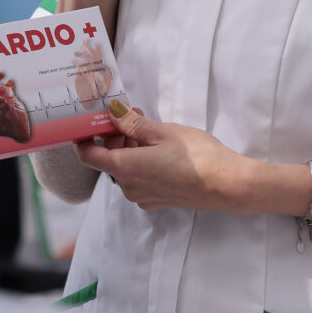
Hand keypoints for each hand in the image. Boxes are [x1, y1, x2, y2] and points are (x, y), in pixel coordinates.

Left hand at [77, 103, 257, 212]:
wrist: (226, 184)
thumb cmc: (196, 155)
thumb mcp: (163, 132)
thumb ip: (132, 123)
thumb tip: (111, 112)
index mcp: (126, 168)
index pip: (88, 156)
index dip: (84, 138)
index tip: (90, 121)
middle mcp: (128, 187)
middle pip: (109, 159)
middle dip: (116, 136)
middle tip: (133, 114)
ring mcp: (142, 196)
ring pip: (124, 168)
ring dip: (130, 148)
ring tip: (150, 128)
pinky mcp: (156, 200)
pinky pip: (138, 179)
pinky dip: (141, 162)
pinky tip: (159, 149)